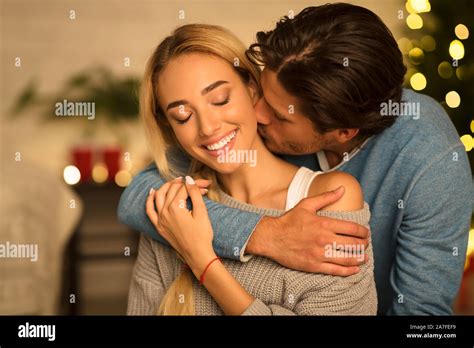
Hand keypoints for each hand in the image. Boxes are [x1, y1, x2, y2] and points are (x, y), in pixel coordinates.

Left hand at [145, 176, 216, 275]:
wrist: (197, 254)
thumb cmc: (202, 235)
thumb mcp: (202, 212)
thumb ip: (194, 193)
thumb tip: (189, 179)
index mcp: (176, 208)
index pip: (185, 189)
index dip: (196, 184)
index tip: (205, 184)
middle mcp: (165, 212)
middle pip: (173, 190)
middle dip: (185, 184)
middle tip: (196, 184)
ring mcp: (160, 219)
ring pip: (159, 196)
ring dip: (167, 186)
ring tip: (177, 182)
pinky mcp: (159, 226)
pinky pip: (150, 210)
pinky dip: (150, 200)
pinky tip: (152, 192)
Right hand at [248, 187, 368, 275]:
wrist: (271, 238)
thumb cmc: (289, 221)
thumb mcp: (307, 205)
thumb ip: (326, 197)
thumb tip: (342, 189)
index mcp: (324, 224)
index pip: (352, 229)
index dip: (363, 232)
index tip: (366, 233)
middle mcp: (324, 239)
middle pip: (353, 244)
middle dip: (363, 245)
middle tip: (366, 244)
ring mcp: (319, 254)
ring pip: (347, 258)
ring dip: (359, 258)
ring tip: (363, 257)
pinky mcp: (314, 265)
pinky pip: (336, 270)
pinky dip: (348, 271)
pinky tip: (355, 269)